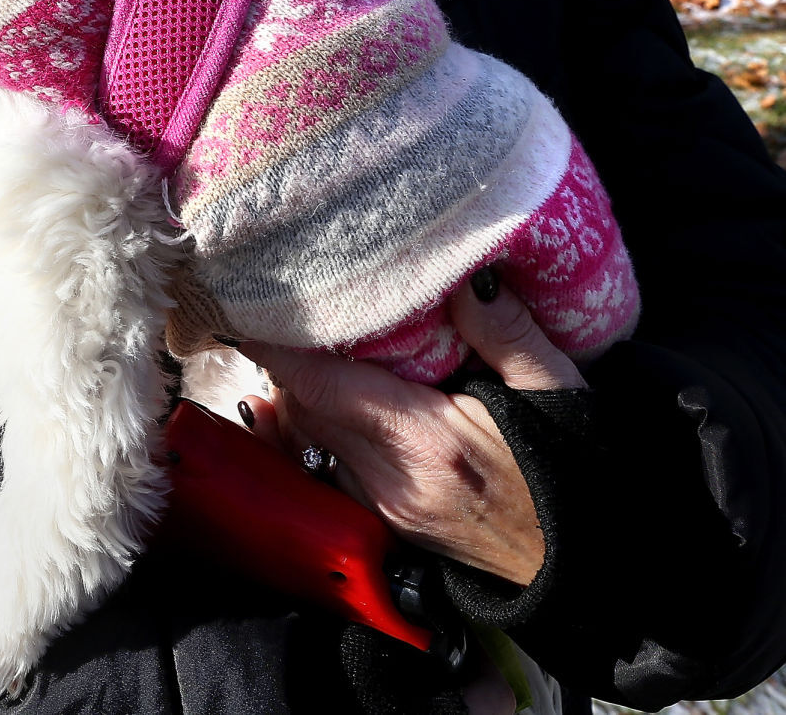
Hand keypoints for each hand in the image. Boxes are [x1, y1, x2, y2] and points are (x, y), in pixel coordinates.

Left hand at [240, 273, 584, 586]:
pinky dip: (307, 433)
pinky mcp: (391, 526)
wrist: (597, 569)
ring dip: (295, 394)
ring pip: (308, 439)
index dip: (275, 346)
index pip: (319, 384)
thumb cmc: (580, 472)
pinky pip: (324, 469)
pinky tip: (300, 404)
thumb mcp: (557, 390)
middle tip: (272, 305)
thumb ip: (505, 329)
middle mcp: (391, 479)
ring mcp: (386, 509)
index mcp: (426, 440)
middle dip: (283, 359)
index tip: (246, 305)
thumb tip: (466, 272)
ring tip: (291, 343)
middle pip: (303, 407)